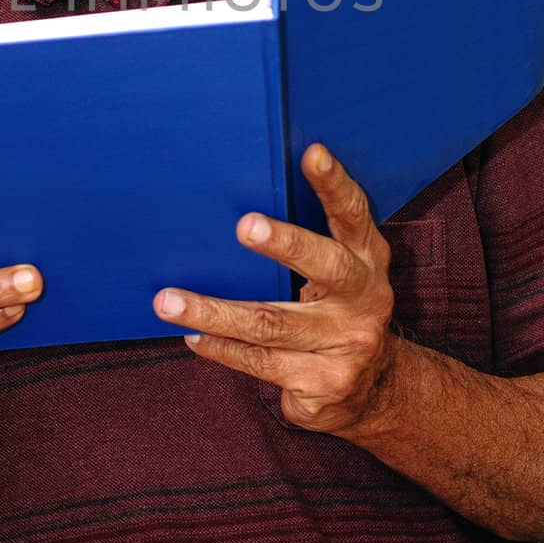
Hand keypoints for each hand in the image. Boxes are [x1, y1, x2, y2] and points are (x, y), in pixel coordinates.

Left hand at [152, 144, 394, 434]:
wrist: (375, 390)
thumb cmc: (336, 309)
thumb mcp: (340, 273)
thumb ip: (310, 243)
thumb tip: (234, 203)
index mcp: (368, 259)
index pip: (353, 215)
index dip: (334, 184)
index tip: (313, 152)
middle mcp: (364, 299)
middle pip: (325, 266)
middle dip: (284, 244)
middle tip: (243, 226)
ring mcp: (347, 346)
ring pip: (270, 324)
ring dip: (213, 313)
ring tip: (168, 301)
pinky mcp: (324, 384)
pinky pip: (260, 363)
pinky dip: (221, 348)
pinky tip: (193, 337)